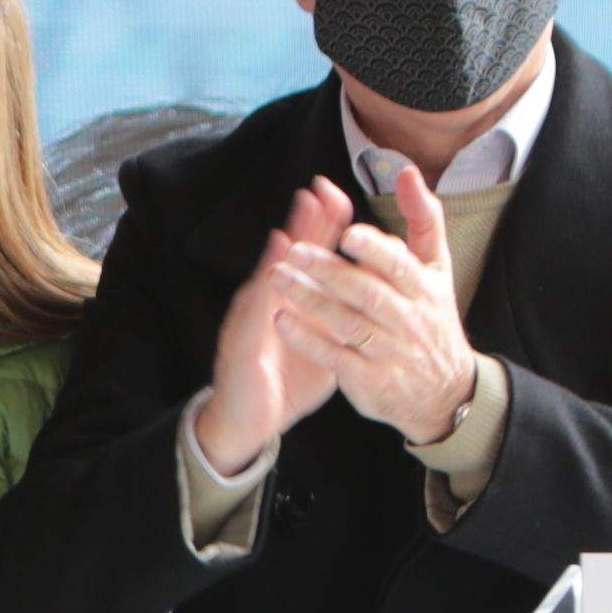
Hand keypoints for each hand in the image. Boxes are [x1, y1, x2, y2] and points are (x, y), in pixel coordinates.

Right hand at [190, 177, 356, 476]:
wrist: (250, 424)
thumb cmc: (286, 384)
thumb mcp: (325, 346)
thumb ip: (341, 317)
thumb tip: (370, 293)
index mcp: (294, 302)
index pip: (313, 257)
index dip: (326, 227)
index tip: (341, 195)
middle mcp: (270, 303)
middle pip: (289, 256)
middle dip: (306, 222)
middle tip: (321, 188)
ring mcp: (252, 321)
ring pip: (270, 276)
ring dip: (283, 247)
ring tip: (298, 217)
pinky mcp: (241, 344)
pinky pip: (254, 313)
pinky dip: (265, 288)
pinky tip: (273, 267)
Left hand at [271, 155, 479, 445]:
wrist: (444, 391)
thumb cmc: (432, 318)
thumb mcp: (438, 268)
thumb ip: (424, 219)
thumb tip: (408, 172)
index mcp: (424, 288)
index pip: (400, 265)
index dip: (375, 250)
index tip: (347, 234)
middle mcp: (408, 319)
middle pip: (367, 293)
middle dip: (330, 271)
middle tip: (294, 251)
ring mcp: (388, 351)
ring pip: (348, 323)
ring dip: (311, 300)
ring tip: (278, 278)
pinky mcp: (369, 379)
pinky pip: (335, 358)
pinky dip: (309, 340)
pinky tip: (282, 322)